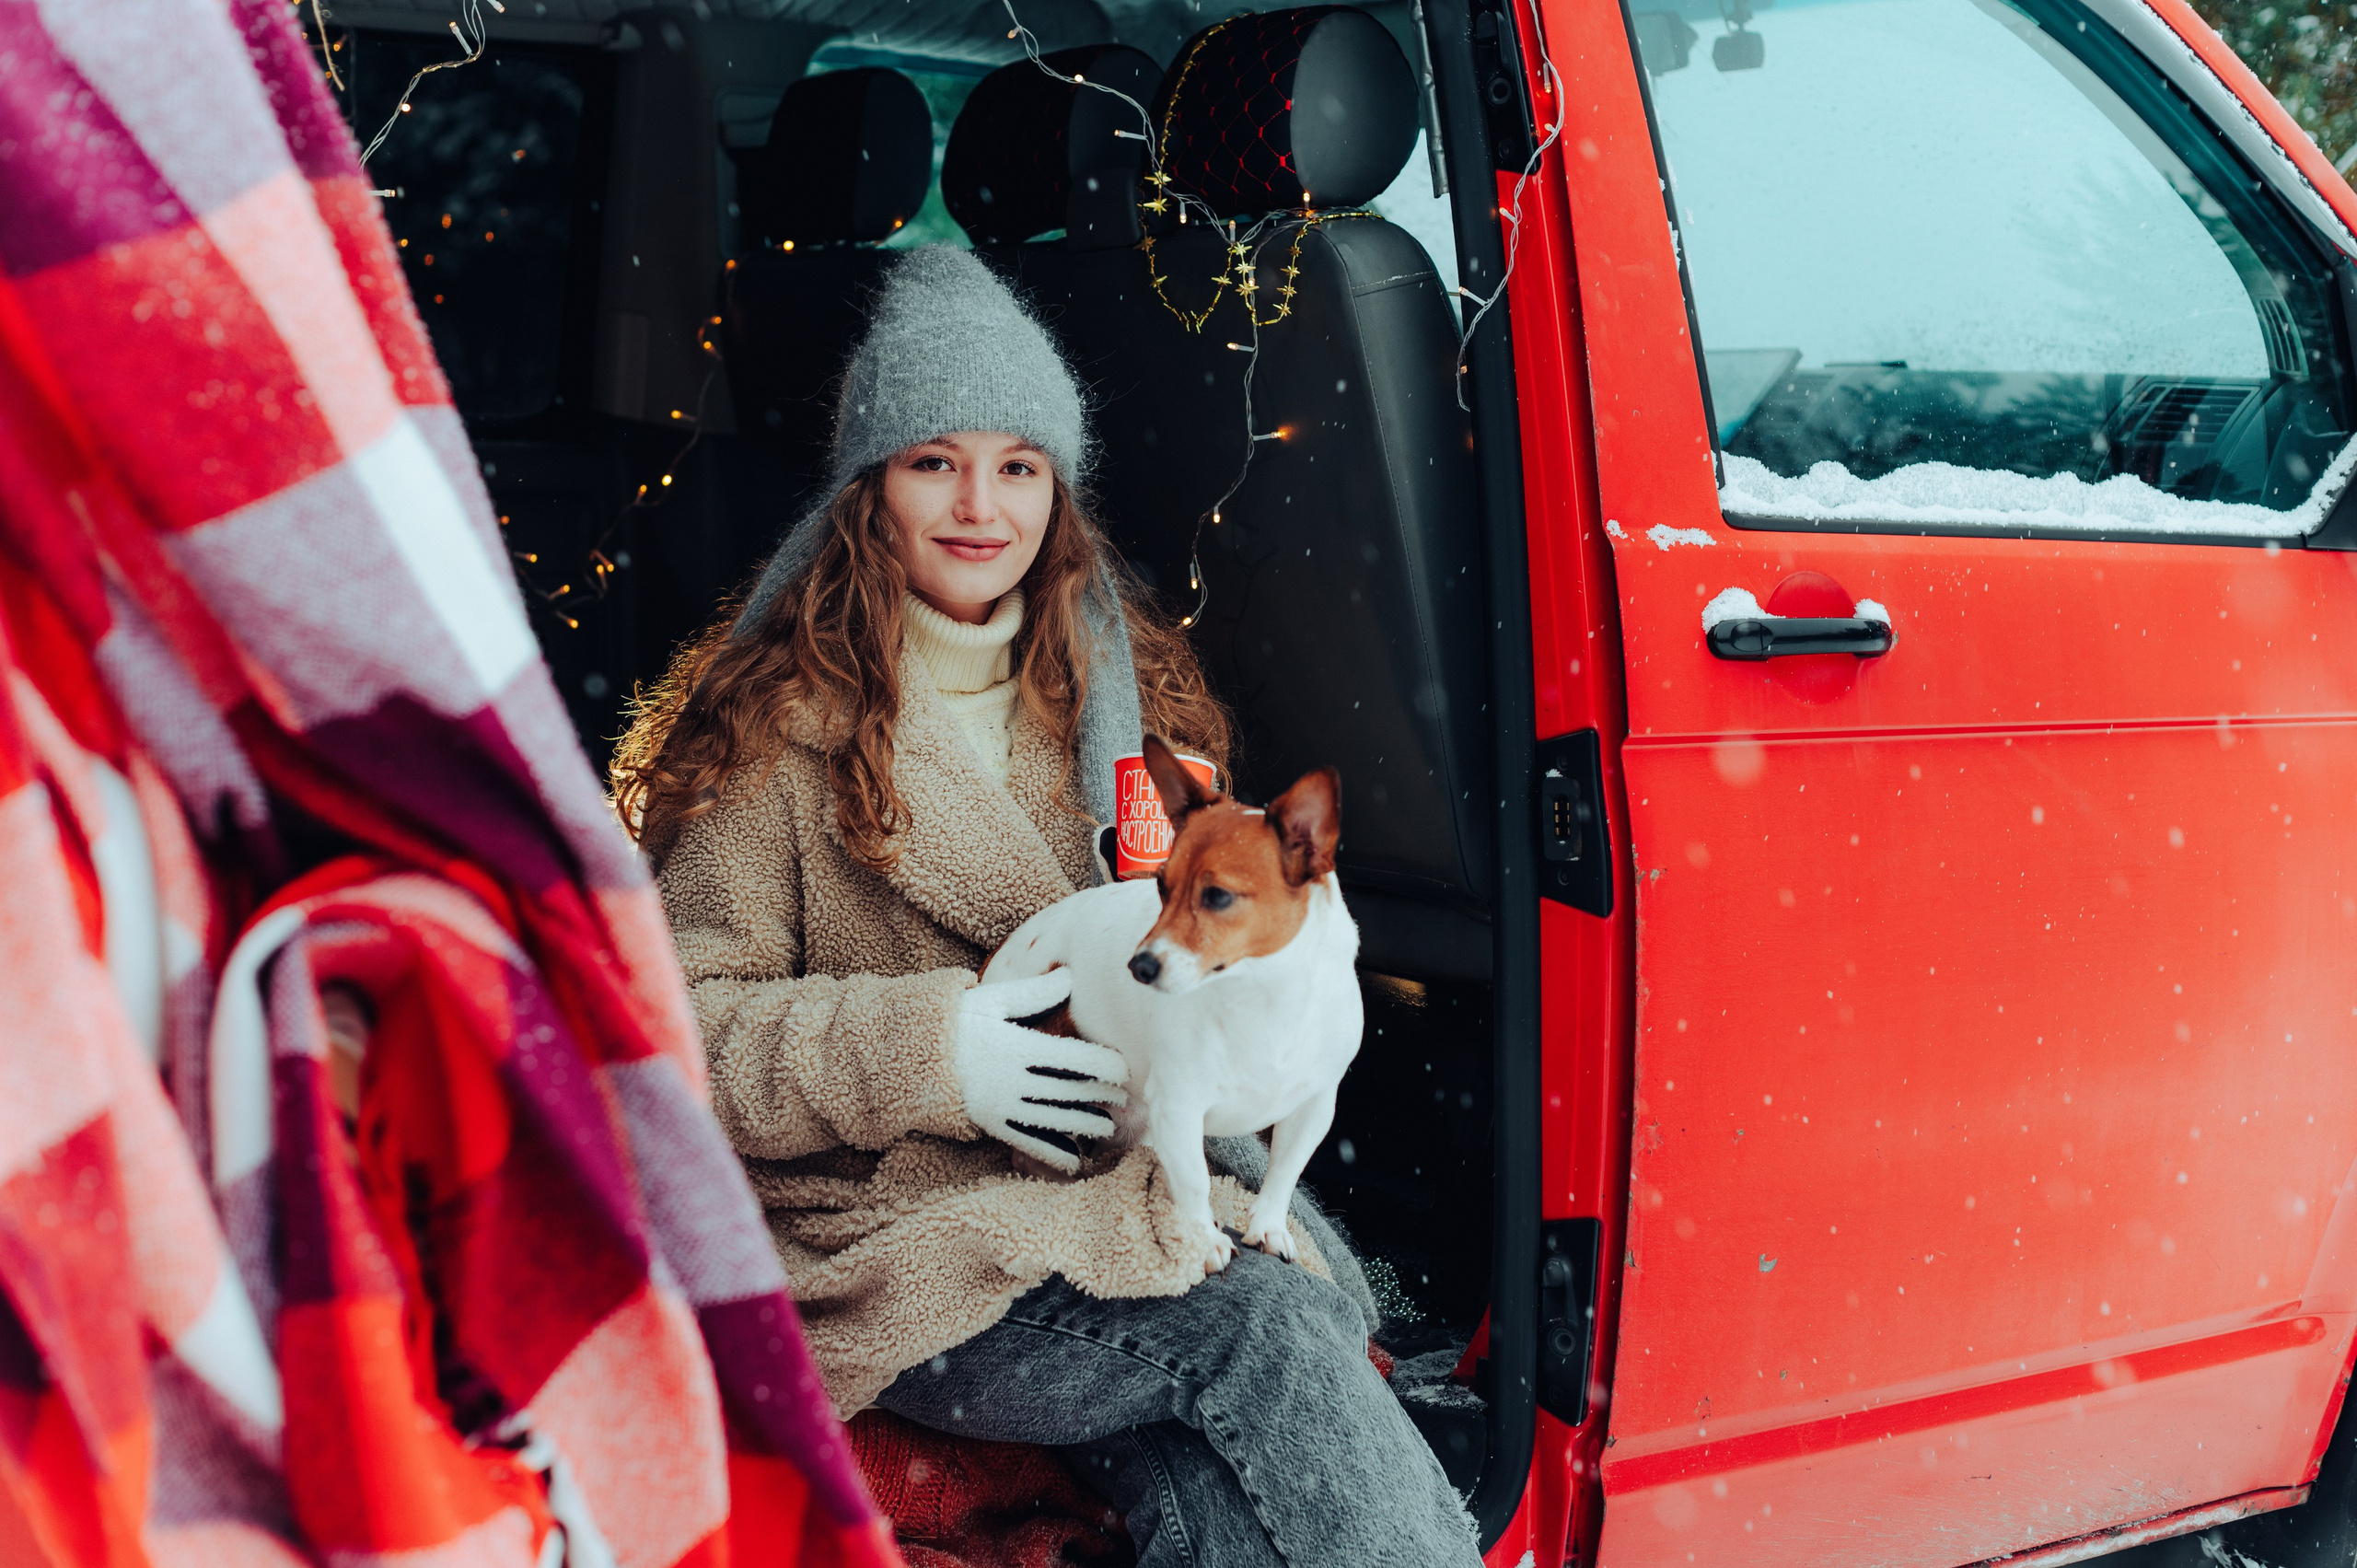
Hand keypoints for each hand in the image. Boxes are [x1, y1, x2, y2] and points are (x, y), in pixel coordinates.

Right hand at [953, 972, 1127, 1173]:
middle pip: (1070, 1091)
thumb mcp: (992, 999)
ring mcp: (1005, 1105)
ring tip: (1107, 1129)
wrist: (911, 1054)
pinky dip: (1051, 1153)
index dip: (1103, 1066)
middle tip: (1125, 1101)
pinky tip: (1073, 1162)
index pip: (1073, 1058)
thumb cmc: (957, 1021)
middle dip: (1101, 1097)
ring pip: (1054, 1119)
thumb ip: (1033, 992)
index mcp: (1020, 1047)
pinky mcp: (993, 1123)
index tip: (1125, 1070)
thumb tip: (1070, 975)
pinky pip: (1027, 1141)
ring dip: (1084, 1126)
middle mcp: (1016, 1079)